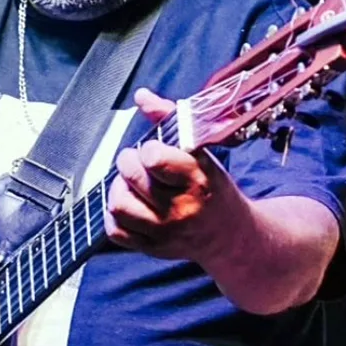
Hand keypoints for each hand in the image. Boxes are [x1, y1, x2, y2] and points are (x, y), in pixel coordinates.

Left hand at [105, 87, 238, 263]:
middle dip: (128, 162)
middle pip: (132, 177)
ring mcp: (165, 232)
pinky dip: (115, 216)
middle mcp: (181, 209)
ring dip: (119, 188)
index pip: (153, 158)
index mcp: (197, 180)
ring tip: (131, 184)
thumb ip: (171, 120)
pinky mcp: (152, 248)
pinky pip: (116, 231)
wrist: (230, 236)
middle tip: (137, 163)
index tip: (154, 151)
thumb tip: (141, 96)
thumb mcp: (202, 153)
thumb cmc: (213, 189)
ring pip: (119, 205)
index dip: (148, 149)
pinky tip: (130, 205)